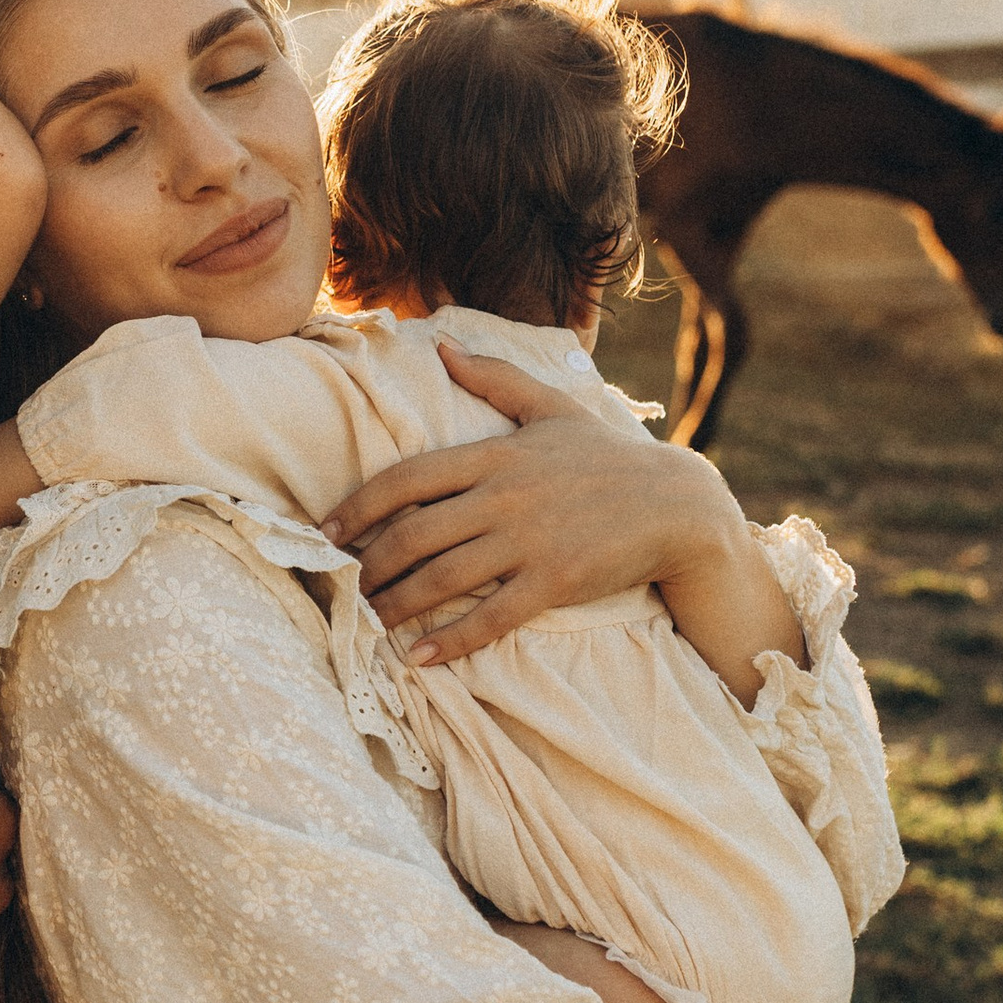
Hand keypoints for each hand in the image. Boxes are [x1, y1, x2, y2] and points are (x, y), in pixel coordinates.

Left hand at [323, 344, 784, 683]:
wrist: (675, 504)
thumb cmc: (607, 456)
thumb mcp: (551, 407)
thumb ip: (494, 376)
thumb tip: (442, 346)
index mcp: (495, 454)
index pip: (407, 478)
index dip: (359, 506)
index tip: (327, 529)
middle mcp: (503, 498)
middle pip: (412, 534)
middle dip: (367, 564)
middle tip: (341, 585)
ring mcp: (528, 543)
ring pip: (441, 578)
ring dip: (394, 604)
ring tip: (366, 619)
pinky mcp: (554, 583)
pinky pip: (490, 617)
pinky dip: (450, 639)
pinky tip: (418, 656)